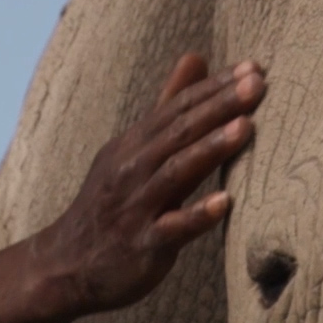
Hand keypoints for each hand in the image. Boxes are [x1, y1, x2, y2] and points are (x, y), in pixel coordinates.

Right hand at [24, 55, 265, 313]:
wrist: (64, 266)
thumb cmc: (110, 206)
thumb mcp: (132, 150)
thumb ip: (168, 106)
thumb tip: (196, 56)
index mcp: (133, 145)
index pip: (177, 108)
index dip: (213, 87)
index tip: (253, 68)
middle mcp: (132, 170)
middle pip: (178, 131)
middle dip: (218, 106)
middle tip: (258, 83)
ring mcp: (136, 208)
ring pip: (175, 172)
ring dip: (210, 149)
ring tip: (246, 127)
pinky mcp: (142, 245)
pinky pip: (171, 228)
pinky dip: (197, 215)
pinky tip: (226, 204)